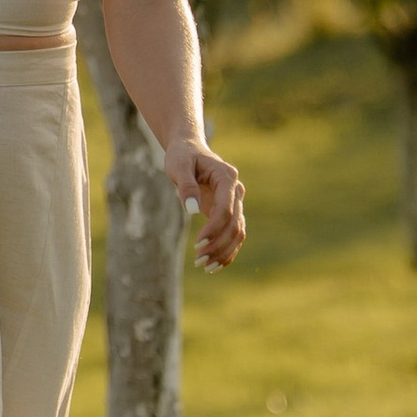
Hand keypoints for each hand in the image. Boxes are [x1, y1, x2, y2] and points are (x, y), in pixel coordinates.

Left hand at [169, 139, 245, 268]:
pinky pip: (233, 234)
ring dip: (224, 251)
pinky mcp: (229, 211)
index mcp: (226, 177)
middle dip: (218, 245)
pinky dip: (226, 250)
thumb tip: (192, 210)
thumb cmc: (182, 156)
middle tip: (198, 261)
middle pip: (235, 224)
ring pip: (238, 232)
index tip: (198, 244)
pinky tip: (214, 265)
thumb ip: (186, 185)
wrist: (189, 149)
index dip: (214, 228)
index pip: (226, 209)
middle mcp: (236, 190)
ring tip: (205, 267)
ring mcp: (235, 202)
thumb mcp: (178, 165)